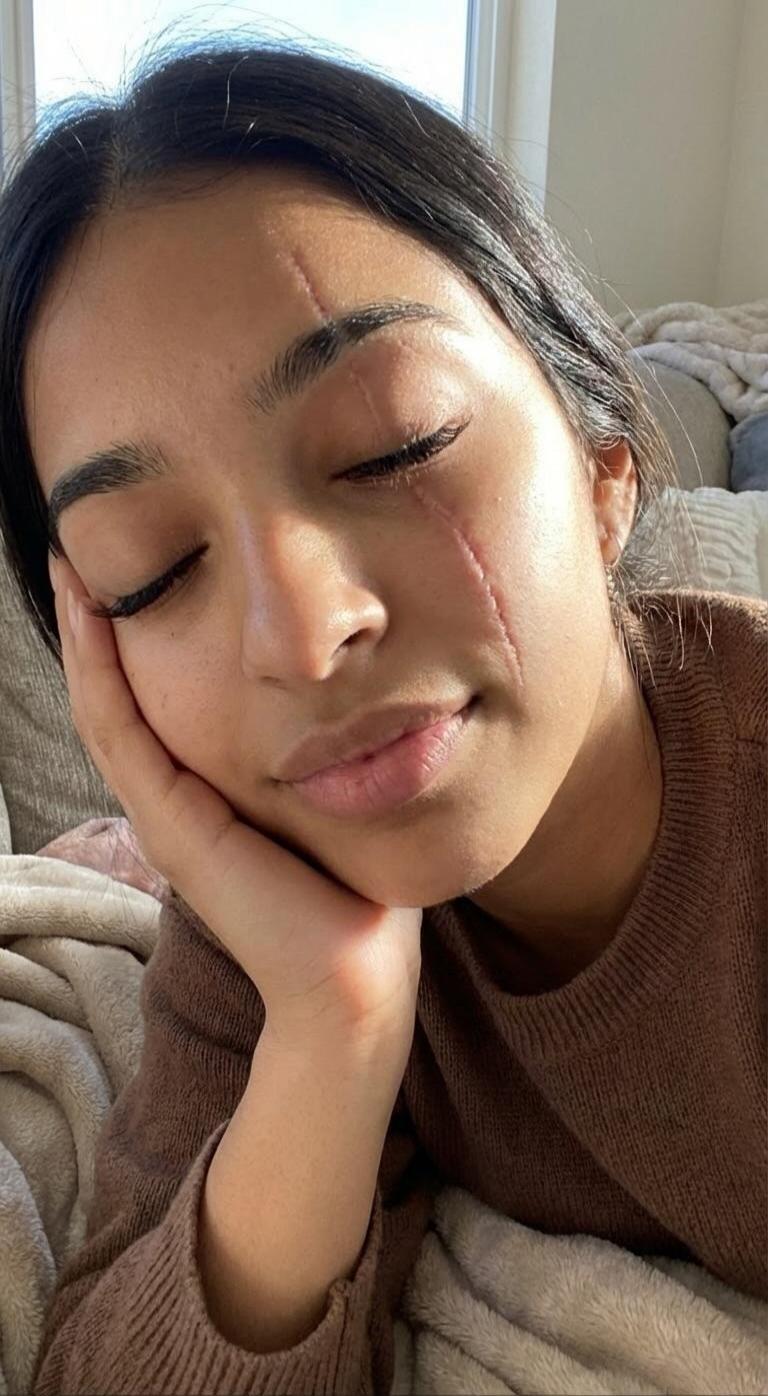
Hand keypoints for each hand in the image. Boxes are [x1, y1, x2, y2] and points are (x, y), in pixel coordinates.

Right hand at [48, 552, 422, 1051]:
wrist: (352, 979)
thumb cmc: (358, 896)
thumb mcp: (336, 800)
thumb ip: (330, 753)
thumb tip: (362, 698)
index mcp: (204, 796)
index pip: (150, 702)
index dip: (130, 639)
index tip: (131, 570)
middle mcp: (172, 800)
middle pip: (115, 695)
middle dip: (98, 623)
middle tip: (82, 548)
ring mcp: (163, 812)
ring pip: (104, 703)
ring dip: (86, 632)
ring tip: (73, 564)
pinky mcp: (172, 823)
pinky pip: (120, 729)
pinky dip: (100, 668)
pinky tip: (95, 611)